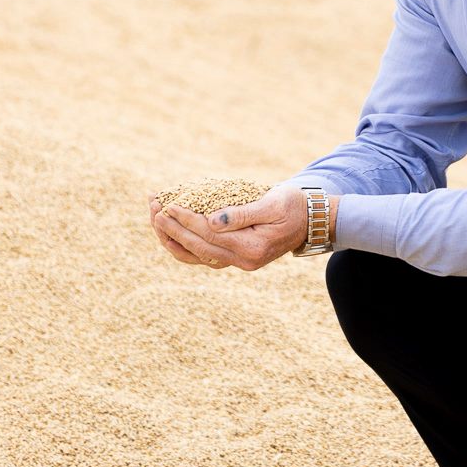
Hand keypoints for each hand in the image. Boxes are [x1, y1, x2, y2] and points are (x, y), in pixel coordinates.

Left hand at [150, 184, 322, 270]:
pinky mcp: (235, 258)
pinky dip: (184, 247)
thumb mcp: (272, 203)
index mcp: (252, 247)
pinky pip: (203, 257)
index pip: (209, 234)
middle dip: (172, 229)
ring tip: (155, 221)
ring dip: (173, 239)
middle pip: (198, 247)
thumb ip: (242, 214)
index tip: (168, 205)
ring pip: (196, 256)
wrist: (312, 221)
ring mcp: (238, 262)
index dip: (186, 220)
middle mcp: (243, 261)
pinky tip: (170, 235)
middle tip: (153, 210)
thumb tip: (211, 220)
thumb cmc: (294, 206)